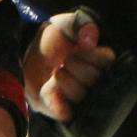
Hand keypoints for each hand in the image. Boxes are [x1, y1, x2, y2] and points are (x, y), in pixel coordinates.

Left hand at [23, 7, 115, 121]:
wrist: (29, 58)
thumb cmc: (54, 40)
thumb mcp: (65, 24)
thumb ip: (79, 24)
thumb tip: (89, 40)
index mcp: (102, 60)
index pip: (106, 60)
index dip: (90, 53)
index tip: (77, 47)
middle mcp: (97, 81)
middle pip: (93, 78)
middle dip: (74, 64)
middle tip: (65, 60)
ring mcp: (83, 98)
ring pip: (80, 95)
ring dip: (63, 79)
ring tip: (57, 72)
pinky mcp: (67, 111)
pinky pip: (66, 113)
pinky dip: (56, 101)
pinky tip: (50, 88)